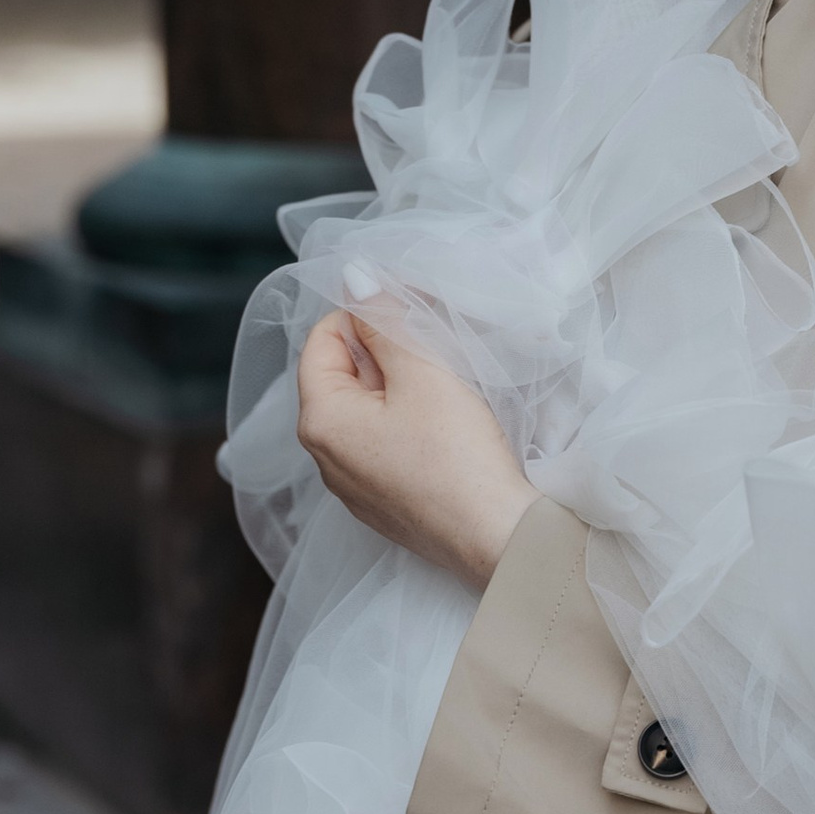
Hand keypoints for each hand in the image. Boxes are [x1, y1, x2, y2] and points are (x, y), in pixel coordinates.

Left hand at [295, 308, 535, 584]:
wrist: (495, 537)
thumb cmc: (456, 453)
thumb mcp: (421, 372)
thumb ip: (383, 319)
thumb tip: (352, 276)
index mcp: (319, 420)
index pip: (321, 341)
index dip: (362, 315)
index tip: (406, 312)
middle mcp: (323, 458)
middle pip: (341, 376)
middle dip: (381, 351)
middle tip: (431, 346)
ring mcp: (353, 488)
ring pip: (364, 412)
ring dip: (397, 387)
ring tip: (442, 385)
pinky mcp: (383, 506)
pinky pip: (381, 447)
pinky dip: (405, 424)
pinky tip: (444, 427)